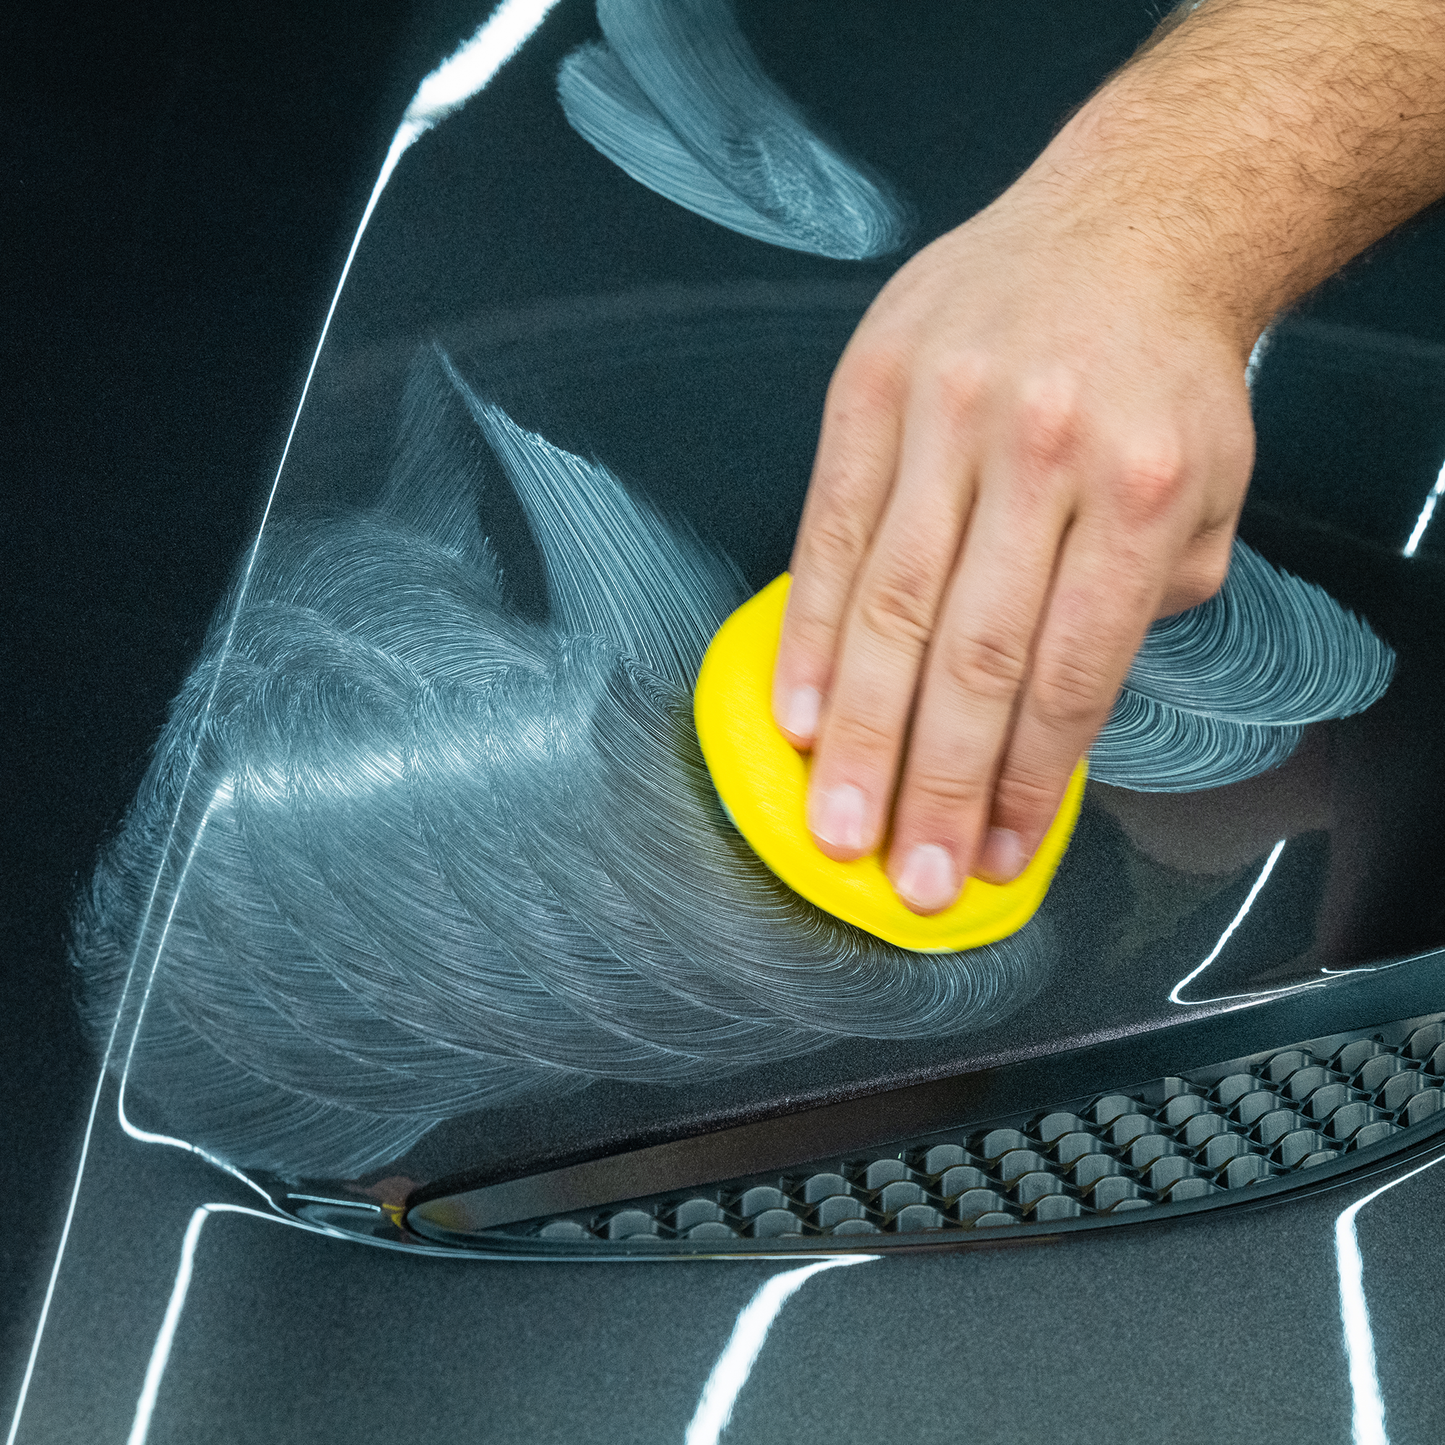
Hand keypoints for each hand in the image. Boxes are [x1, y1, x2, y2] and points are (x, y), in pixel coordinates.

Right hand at [772, 174, 1254, 913]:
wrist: (1124, 224)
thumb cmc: (1160, 375)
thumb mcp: (1208, 490)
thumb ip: (1143, 603)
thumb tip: (1050, 715)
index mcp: (1139, 489)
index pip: (1067, 674)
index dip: (1022, 781)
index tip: (991, 856)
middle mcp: (1040, 453)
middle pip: (971, 657)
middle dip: (934, 784)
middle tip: (906, 876)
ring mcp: (945, 416)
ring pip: (890, 607)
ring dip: (860, 734)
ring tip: (837, 823)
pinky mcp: (870, 391)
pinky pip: (827, 532)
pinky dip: (810, 633)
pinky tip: (797, 712)